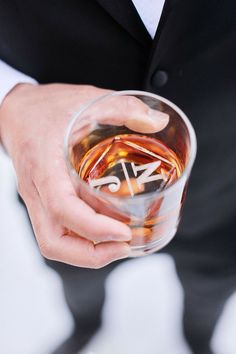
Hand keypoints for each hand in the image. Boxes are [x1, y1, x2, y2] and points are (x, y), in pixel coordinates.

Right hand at [0, 83, 167, 267]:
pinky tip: (105, 232)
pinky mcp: (42, 202)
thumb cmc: (46, 108)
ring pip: (53, 243)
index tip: (124, 232)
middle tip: (126, 245)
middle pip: (53, 241)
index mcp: (45, 164)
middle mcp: (37, 189)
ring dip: (87, 253)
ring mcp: (37, 199)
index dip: (94, 228)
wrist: (17, 113)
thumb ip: (123, 107)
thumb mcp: (86, 100)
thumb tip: (159, 122)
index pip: (62, 208)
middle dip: (92, 254)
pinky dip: (81, 241)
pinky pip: (57, 233)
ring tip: (120, 245)